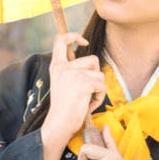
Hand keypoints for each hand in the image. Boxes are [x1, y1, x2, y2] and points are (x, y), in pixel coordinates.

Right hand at [41, 32, 105, 158]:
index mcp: (56, 66)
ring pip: (99, 74)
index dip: (74, 35)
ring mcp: (73, 74)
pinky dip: (99, 97)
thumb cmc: (63, 108)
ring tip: (87, 99)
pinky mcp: (84, 83)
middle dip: (96, 75)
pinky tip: (88, 105)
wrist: (59, 124)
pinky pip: (102, 86)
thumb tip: (92, 62)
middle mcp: (63, 67)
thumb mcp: (62, 83)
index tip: (83, 41)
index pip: (60, 40)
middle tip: (88, 90)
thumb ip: (72, 71)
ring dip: (98, 88)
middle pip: (92, 59)